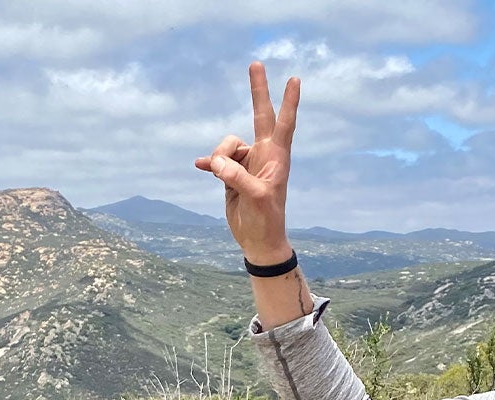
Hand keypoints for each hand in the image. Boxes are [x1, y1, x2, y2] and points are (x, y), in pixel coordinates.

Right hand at [193, 61, 298, 263]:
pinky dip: (209, 163)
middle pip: (260, 115)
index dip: (288, 101)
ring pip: (227, 144)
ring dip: (218, 155)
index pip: (284, 123)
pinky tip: (200, 167)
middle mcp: (263, 155)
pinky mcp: (232, 174)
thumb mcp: (254, 199)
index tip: (295, 79)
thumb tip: (216, 162)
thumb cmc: (265, 220)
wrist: (258, 241)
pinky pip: (216, 160)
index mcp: (276, 157)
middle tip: (256, 63)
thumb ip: (236, 177)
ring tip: (217, 174)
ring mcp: (247, 163)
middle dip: (258, 91)